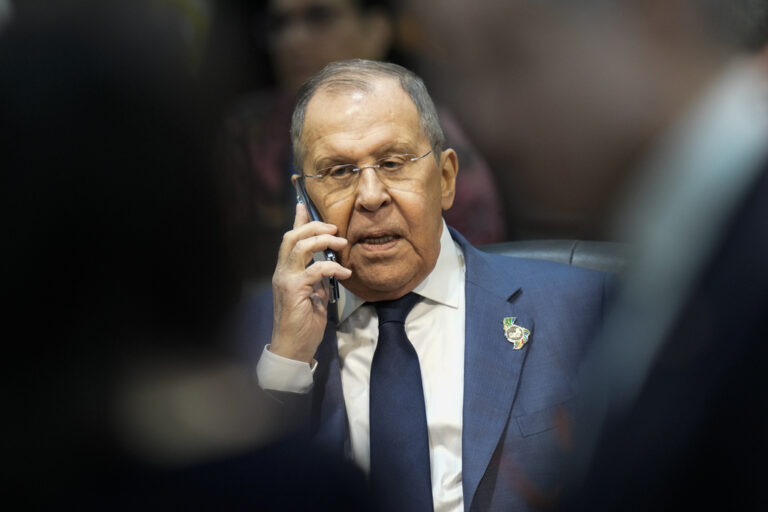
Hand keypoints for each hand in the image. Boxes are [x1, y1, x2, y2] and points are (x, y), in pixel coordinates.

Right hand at [269, 203, 351, 362]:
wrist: (293, 348)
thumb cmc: (303, 324)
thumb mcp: (314, 296)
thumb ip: (317, 279)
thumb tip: (329, 266)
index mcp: (286, 271)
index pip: (289, 239)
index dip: (298, 220)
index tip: (304, 204)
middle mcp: (282, 272)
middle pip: (292, 236)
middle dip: (314, 226)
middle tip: (335, 228)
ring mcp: (286, 280)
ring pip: (299, 246)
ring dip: (323, 240)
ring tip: (342, 244)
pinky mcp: (294, 290)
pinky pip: (315, 269)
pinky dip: (333, 266)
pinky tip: (346, 272)